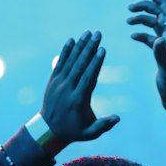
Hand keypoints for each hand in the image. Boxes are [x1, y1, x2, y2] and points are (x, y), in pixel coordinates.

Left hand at [40, 31, 119, 145]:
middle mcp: (67, 89)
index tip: (102, 49)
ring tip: (88, 32)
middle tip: (98, 34)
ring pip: (70, 61)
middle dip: (89, 48)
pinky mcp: (53, 80)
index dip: (95, 63)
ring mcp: (58, 83)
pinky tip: (72, 40)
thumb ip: (103, 126)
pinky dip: (65, 51)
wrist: (48, 130)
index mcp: (78, 100)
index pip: (88, 78)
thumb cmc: (73, 131)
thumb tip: (117, 118)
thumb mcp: (89, 133)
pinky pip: (60, 63)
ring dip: (80, 46)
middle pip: (80, 65)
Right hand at [126, 0, 165, 123]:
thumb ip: (161, 54)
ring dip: (142, 20)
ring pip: (155, 26)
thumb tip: (157, 39)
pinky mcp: (162, 56)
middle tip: (129, 8)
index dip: (161, 1)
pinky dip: (142, 34)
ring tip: (127, 20)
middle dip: (147, 8)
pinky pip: (151, 39)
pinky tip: (132, 36)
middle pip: (161, 16)